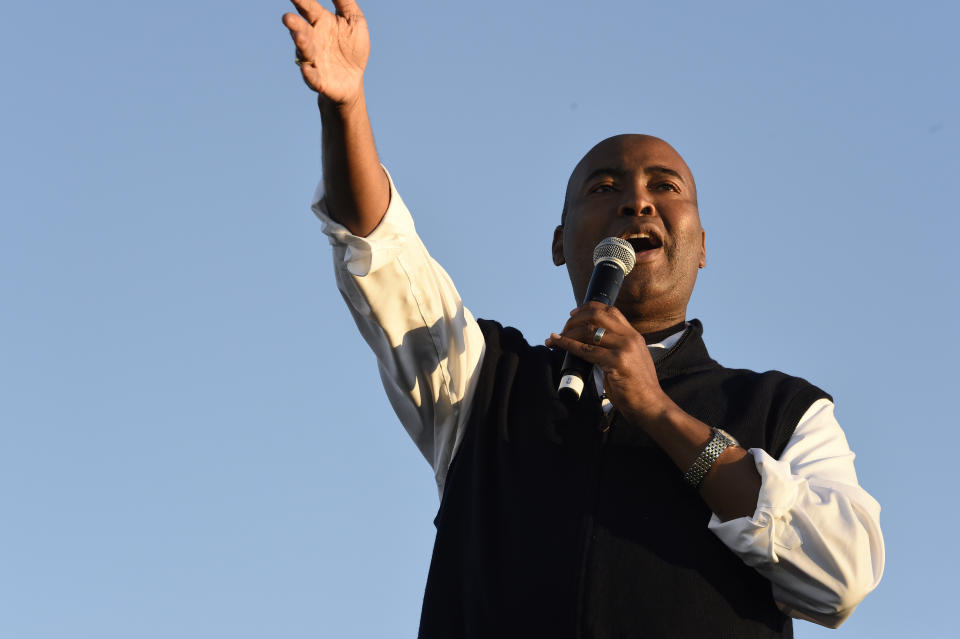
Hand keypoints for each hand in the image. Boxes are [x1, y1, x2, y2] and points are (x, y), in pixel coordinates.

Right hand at [282, 0, 369, 107]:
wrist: (354, 80)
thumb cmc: (352, 47)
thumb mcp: (355, 20)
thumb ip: (344, 1)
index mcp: (320, 21)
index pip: (307, 6)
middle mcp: (313, 38)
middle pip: (301, 28)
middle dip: (294, 24)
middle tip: (287, 17)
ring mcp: (313, 58)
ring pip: (305, 50)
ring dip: (301, 44)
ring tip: (299, 37)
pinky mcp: (317, 79)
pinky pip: (311, 76)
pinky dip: (308, 73)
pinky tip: (306, 68)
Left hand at [545, 303, 673, 426]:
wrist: (651, 406)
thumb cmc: (638, 387)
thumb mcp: (631, 360)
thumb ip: (616, 348)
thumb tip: (592, 343)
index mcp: (633, 335)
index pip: (610, 310)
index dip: (588, 308)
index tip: (573, 314)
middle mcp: (630, 338)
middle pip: (597, 315)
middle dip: (575, 320)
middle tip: (562, 329)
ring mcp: (624, 348)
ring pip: (589, 331)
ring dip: (567, 332)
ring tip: (555, 338)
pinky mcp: (617, 362)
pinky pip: (586, 350)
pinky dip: (568, 344)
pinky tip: (558, 343)